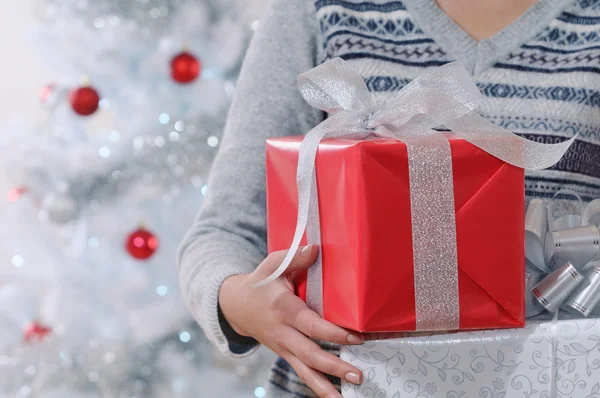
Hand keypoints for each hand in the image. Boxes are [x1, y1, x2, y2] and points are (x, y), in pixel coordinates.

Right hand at [219, 245, 363, 396]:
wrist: (235, 306)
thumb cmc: (260, 283)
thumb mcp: (273, 265)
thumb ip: (295, 257)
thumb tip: (316, 248)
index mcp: (283, 309)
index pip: (310, 325)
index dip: (332, 332)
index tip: (355, 337)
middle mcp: (283, 333)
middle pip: (309, 354)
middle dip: (334, 366)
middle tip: (358, 374)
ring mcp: (283, 347)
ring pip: (304, 371)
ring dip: (326, 386)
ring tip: (346, 397)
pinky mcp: (285, 354)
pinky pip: (302, 373)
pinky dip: (318, 386)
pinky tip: (335, 396)